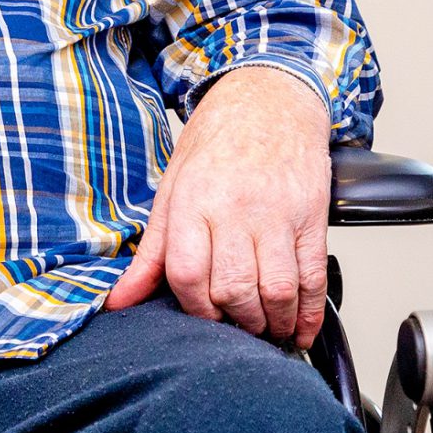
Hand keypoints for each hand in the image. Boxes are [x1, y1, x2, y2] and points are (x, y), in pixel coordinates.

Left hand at [106, 66, 333, 346]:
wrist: (270, 101)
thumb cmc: (216, 144)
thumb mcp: (171, 189)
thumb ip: (150, 253)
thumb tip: (119, 301)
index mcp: (193, 202)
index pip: (186, 273)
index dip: (194, 309)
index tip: (201, 319)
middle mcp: (236, 209)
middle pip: (233, 288)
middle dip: (234, 323)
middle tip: (234, 329)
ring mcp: (278, 215)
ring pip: (276, 290)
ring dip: (270, 324)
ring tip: (263, 330)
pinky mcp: (313, 219)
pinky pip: (313, 278)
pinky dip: (308, 314)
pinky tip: (298, 329)